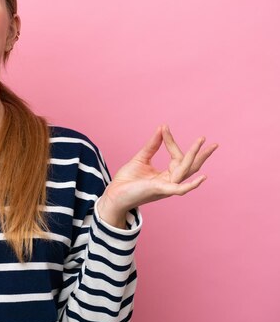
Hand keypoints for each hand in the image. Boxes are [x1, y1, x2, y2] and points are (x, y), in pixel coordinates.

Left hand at [98, 125, 218, 226]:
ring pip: (185, 170)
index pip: (176, 156)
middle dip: (200, 153)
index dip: (171, 141)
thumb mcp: (141, 158)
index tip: (164, 127)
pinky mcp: (160, 190)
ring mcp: (167, 187)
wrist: (114, 195)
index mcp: (166, 175)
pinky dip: (192, 184)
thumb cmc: (127, 181)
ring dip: (194, 156)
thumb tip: (161, 128)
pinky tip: (202, 178)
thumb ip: (152, 145)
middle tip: (208, 140)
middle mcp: (170, 182)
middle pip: (190, 166)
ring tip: (201, 142)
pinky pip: (180, 189)